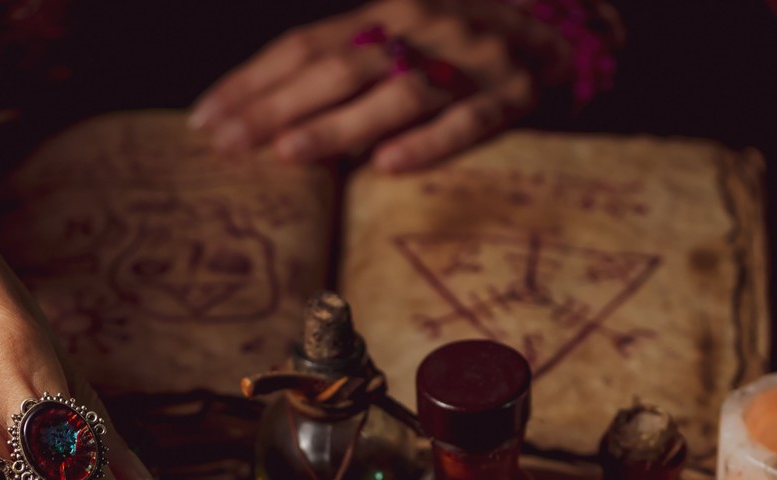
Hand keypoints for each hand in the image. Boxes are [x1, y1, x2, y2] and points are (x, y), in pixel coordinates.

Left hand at [189, 0, 575, 172]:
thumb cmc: (467, 36)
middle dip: (276, 107)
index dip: (254, 81)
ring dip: (339, 125)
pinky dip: (429, 142)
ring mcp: (469, 60)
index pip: (305, 45)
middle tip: (227, 142)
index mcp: (388, 12)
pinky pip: (469, 120)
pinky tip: (388, 166)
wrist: (569, 17)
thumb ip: (351, 59)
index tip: (207, 117)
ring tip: (288, 153)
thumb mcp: (405, 29)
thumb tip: (275, 112)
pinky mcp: (514, 93)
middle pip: (338, 69)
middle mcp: (422, 29)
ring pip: (395, 94)